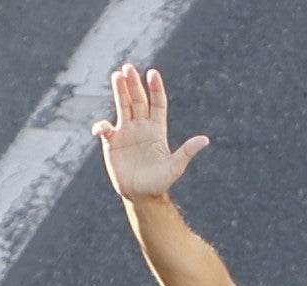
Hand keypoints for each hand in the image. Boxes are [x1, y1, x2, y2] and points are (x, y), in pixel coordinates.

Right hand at [95, 65, 206, 201]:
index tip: (152, 73)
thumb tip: (205, 140)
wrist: (141, 195)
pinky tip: (101, 129)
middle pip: (137, 100)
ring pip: (122, 106)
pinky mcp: (112, 142)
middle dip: (133, 84)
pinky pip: (105, 129)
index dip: (155, 88)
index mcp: (157, 129)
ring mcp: (125, 132)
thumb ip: (187, 152)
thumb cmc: (159, 182)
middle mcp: (141, 126)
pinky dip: (101, 126)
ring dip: (119, 91)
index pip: (157, 103)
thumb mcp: (175, 167)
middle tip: (128, 68)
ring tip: (116, 75)